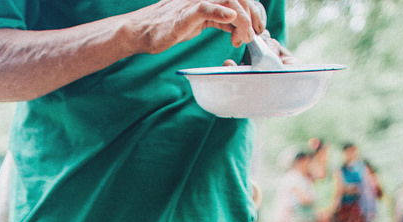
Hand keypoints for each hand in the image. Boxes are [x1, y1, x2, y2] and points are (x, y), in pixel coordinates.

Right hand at [123, 0, 265, 52]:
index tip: (259, 29)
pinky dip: (221, 11)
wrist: (144, 31)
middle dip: (252, 17)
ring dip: (241, 20)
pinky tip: (230, 18)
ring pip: (228, 0)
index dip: (255, 11)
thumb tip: (238, 26)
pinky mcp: (186, 13)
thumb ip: (220, 20)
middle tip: (253, 36)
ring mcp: (196, 1)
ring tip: (242, 38)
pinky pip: (206, 7)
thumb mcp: (202, 22)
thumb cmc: (170, 27)